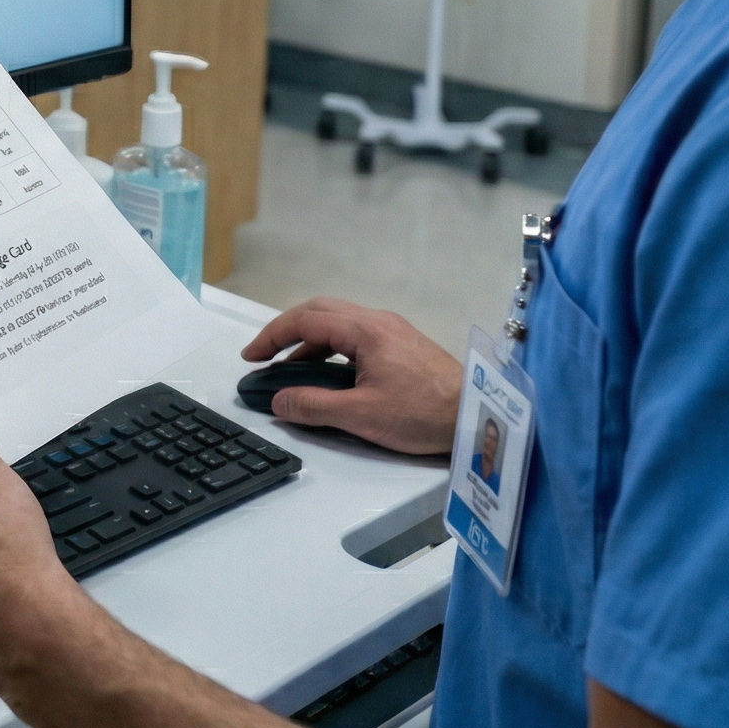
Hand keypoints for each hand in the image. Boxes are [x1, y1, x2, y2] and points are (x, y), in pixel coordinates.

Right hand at [240, 298, 460, 452]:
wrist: (476, 415)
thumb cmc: (424, 413)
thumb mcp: (362, 415)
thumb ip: (314, 407)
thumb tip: (280, 402)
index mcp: (365, 329)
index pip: (304, 321)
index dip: (271, 337)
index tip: (252, 356)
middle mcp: (378, 321)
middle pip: (319, 311)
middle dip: (286, 331)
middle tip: (265, 354)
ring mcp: (393, 331)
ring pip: (338, 322)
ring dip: (310, 341)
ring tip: (292, 369)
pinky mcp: (403, 345)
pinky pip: (356, 335)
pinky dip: (331, 347)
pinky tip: (330, 374)